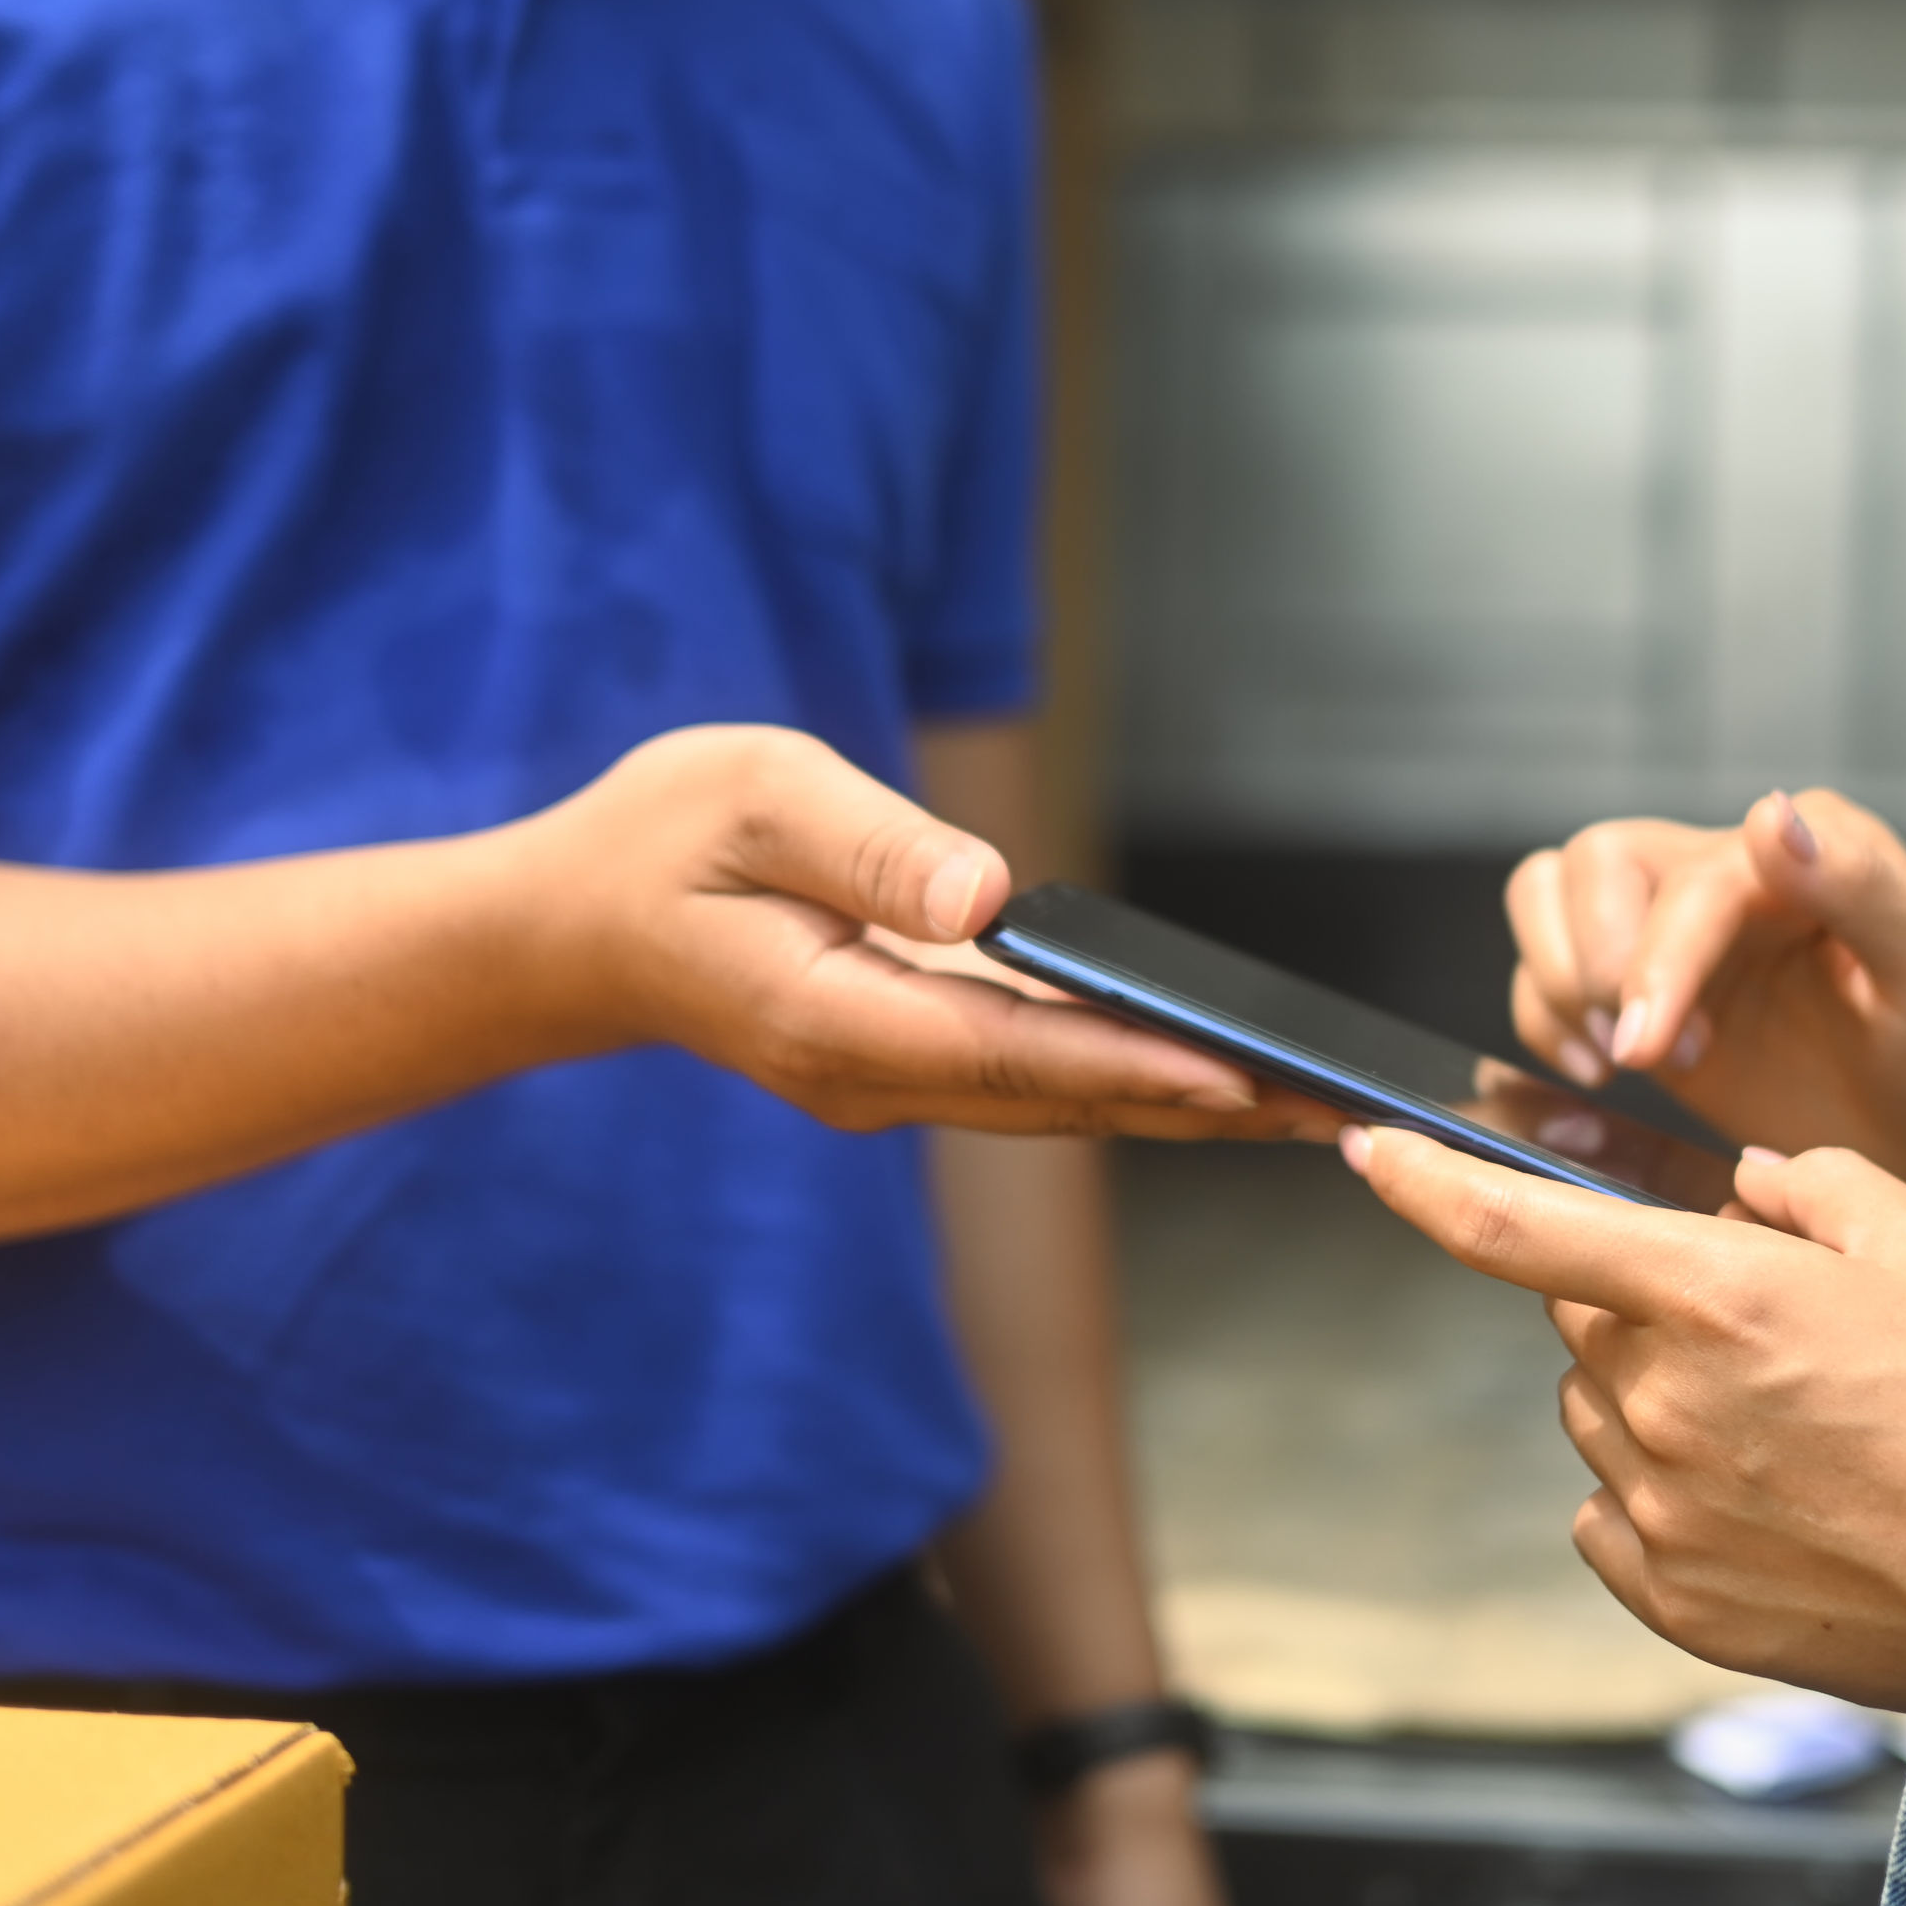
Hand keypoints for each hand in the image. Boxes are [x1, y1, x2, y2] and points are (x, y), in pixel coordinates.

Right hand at [500, 725, 1330, 1139]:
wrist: (569, 932)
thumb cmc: (655, 841)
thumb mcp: (749, 796)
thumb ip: (869, 845)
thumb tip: (987, 892)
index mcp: (834, 1018)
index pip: (1013, 1054)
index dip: (1134, 1066)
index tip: (1244, 1077)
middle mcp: (871, 1077)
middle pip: (1061, 1103)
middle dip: (1200, 1106)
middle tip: (1336, 1109)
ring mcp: (887, 1085)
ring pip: (1057, 1107)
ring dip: (1179, 1107)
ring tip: (1310, 1103)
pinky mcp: (903, 1066)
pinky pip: (1033, 1086)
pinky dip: (1125, 1082)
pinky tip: (1211, 1072)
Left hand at [1342, 1126, 1905, 1711]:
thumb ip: (1810, 1184)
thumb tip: (1744, 1185)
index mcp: (1715, 1296)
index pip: (1517, 1229)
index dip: (1426, 1182)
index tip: (1367, 1149)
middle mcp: (1664, 1401)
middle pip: (1581, 1319)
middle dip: (1646, 1304)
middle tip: (1765, 1334)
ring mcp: (1659, 1507)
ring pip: (1598, 1414)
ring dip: (1656, 1399)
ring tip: (1788, 1430)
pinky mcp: (1669, 1596)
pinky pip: (1609, 1515)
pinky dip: (1659, 1493)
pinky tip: (1760, 1499)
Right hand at [1504, 791, 1905, 1327]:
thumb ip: (1865, 884)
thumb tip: (1771, 815)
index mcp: (1806, 851)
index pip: (1688, 880)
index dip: (1657, 962)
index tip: (1651, 1056)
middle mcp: (1729, 875)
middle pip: (1594, 863)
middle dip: (1593, 963)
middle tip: (1647, 1057)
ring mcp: (1679, 936)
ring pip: (1547, 896)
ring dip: (1555, 981)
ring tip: (1619, 1063)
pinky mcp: (1647, 997)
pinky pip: (1546, 976)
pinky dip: (1545, 1020)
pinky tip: (1605, 1078)